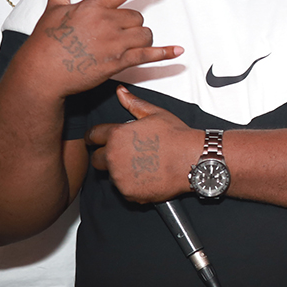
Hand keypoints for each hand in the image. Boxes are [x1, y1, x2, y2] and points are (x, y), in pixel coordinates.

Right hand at [17, 0, 181, 97]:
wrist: (42, 72)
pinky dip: (164, 54)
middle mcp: (106, 21)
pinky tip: (177, 51)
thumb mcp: (52, 11)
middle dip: (132, 25)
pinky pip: (147, 55)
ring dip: (142, 38)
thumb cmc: (45, 42)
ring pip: (145, 34)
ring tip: (125, 45)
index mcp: (92, 6)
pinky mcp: (118, 61)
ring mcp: (114, 42)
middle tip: (115, 34)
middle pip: (137, 16)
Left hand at [87, 87, 198, 202]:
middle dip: (107, 156)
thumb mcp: (155, 114)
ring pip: (111, 175)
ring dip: (120, 172)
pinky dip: (132, 186)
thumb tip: (121, 92)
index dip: (95, 137)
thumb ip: (133, 103)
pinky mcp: (129, 193)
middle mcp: (114, 157)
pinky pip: (124, 190)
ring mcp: (120, 177)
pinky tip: (147, 176)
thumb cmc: (177, 137)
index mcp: (117, 136)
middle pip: (97, 159)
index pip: (92, 136)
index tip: (97, 140)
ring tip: (142, 165)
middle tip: (126, 155)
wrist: (193, 160)